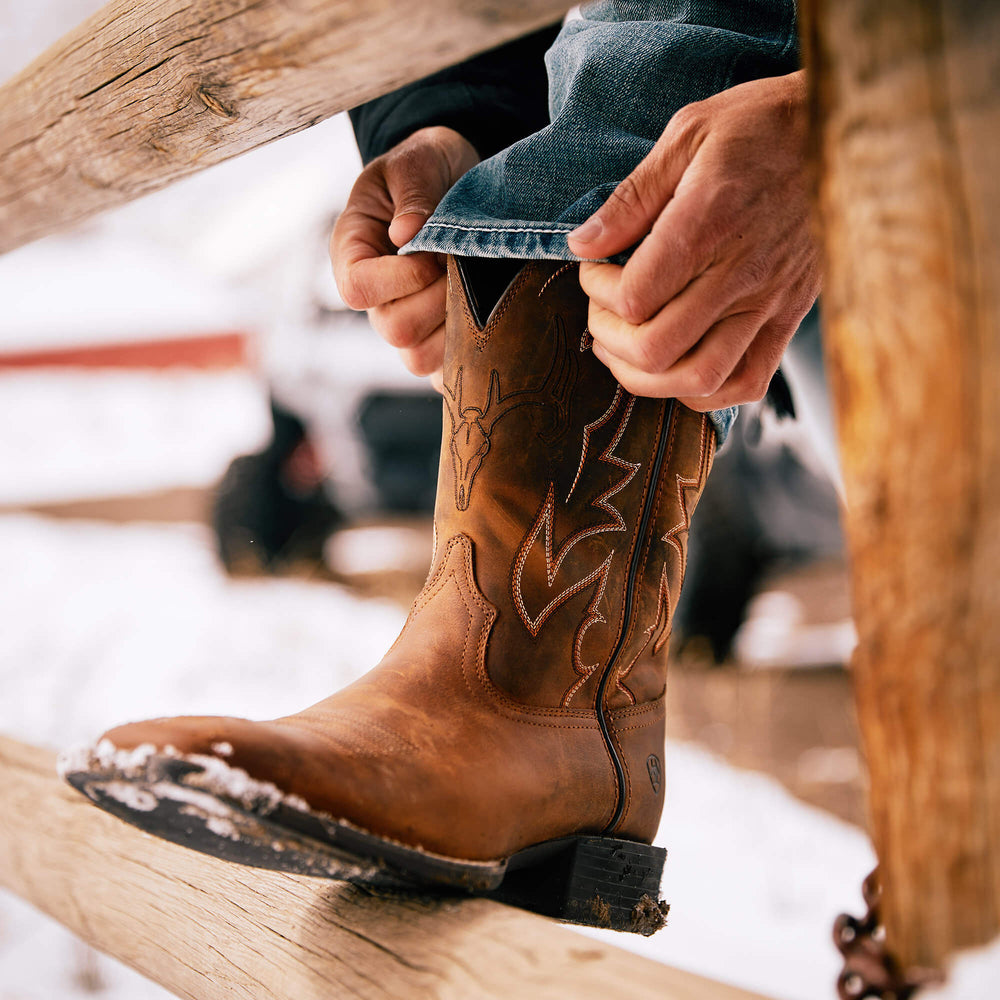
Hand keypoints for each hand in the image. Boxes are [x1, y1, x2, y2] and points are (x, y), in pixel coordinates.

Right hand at [331, 127, 478, 388]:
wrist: (456, 179)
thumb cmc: (427, 166)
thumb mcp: (417, 161)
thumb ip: (413, 191)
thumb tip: (407, 232)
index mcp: (353, 251)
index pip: (358, 289)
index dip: (401, 278)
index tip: (433, 253)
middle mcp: (376, 297)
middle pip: (394, 330)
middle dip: (438, 301)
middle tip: (462, 268)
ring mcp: (405, 322)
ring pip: (419, 358)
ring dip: (456, 328)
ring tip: (476, 289)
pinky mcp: (435, 339)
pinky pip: (444, 373)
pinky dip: (468, 356)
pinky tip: (487, 321)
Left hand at [567, 70, 818, 410]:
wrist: (849, 132)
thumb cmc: (764, 127)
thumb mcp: (689, 134)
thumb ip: (631, 197)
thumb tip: (584, 242)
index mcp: (708, 225)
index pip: (634, 297)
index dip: (597, 292)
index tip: (595, 267)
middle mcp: (741, 275)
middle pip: (656, 349)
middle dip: (610, 338)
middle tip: (603, 312)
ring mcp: (769, 303)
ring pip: (698, 379)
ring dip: (647, 377)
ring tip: (627, 347)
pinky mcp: (788, 317)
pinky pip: (746, 383)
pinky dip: (703, 392)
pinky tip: (679, 364)